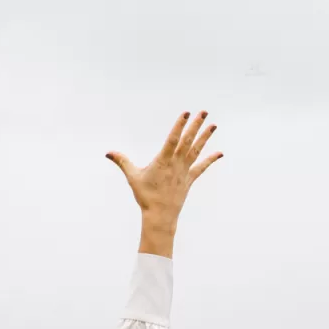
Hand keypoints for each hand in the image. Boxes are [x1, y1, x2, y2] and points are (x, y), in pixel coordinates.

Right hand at [106, 110, 222, 235]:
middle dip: (195, 126)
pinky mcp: (189, 179)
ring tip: (213, 125)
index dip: (179, 126)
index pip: (173, 139)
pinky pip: (201, 167)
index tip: (187, 113)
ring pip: (196, 150)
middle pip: (187, 141)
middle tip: (204, 112)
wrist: (160, 216)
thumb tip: (108, 152)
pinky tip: (220, 153)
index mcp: (163, 161)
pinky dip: (211, 159)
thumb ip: (122, 162)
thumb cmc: (145, 196)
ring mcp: (185, 171)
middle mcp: (176, 164)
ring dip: (205, 137)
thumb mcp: (132, 177)